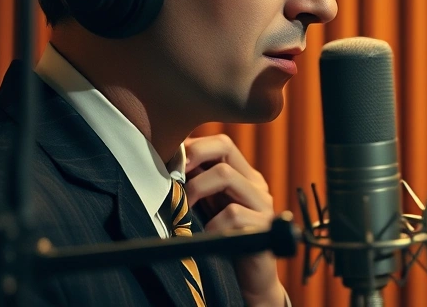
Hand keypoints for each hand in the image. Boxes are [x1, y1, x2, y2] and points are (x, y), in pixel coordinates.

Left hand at [184, 134, 286, 306]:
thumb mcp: (208, 211)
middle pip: (225, 148)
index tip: (167, 159)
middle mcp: (255, 185)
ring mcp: (262, 204)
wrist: (249, 282)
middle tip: (172, 176)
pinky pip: (232, 214)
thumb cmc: (222, 245)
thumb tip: (163, 166)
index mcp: (244, 177)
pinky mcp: (263, 226)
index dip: (193, 146)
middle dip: (193, 156)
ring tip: (183, 209)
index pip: (221, 143)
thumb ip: (197, 189)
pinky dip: (211, 224)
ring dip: (196, 189)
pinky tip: (204, 237)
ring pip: (226, 175)